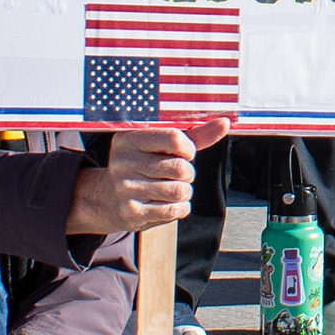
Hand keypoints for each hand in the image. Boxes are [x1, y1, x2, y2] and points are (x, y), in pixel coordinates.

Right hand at [67, 128, 195, 236]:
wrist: (110, 199)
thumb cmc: (144, 167)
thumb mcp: (163, 147)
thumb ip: (195, 136)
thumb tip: (224, 123)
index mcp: (129, 139)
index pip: (174, 138)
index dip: (188, 149)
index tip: (184, 153)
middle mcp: (123, 162)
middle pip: (180, 168)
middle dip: (187, 173)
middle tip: (176, 175)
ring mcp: (125, 188)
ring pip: (179, 191)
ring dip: (184, 191)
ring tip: (171, 189)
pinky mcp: (132, 212)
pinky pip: (173, 211)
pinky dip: (180, 207)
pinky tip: (169, 203)